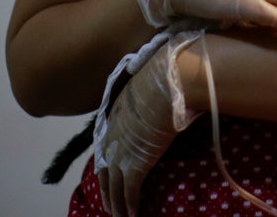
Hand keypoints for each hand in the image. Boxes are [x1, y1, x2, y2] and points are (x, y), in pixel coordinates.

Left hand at [98, 32, 200, 216]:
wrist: (171, 77)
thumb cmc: (166, 73)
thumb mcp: (151, 81)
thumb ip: (151, 91)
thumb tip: (166, 88)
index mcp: (115, 112)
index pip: (106, 144)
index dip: (107, 160)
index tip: (109, 171)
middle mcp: (113, 133)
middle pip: (105, 169)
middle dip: (107, 189)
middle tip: (109, 204)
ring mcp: (123, 149)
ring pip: (114, 185)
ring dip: (116, 204)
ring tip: (119, 215)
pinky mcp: (136, 162)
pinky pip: (130, 191)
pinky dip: (130, 205)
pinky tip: (133, 215)